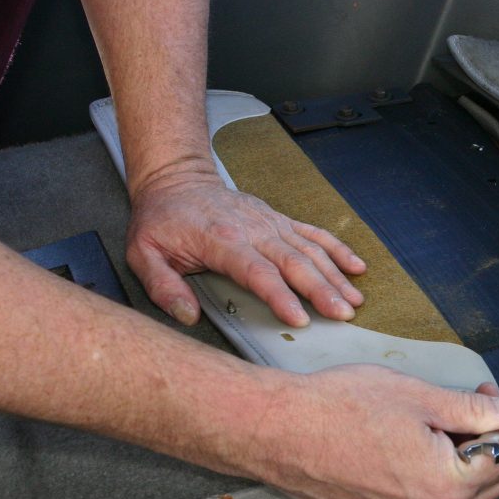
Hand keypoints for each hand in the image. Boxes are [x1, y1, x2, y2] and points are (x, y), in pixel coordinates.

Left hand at [126, 173, 365, 326]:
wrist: (175, 180)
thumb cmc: (160, 220)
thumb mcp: (141, 254)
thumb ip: (162, 287)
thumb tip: (187, 316)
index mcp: (221, 240)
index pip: (258, 271)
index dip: (281, 295)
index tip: (300, 318)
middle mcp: (253, 230)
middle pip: (295, 262)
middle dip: (322, 290)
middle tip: (343, 314)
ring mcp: (270, 223)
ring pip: (310, 250)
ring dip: (336, 275)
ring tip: (354, 301)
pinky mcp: (280, 220)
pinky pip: (314, 233)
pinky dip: (338, 250)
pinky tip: (357, 267)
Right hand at [246, 365, 498, 498]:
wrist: (278, 431)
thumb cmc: (337, 409)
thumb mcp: (420, 397)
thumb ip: (476, 410)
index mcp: (445, 486)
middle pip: (495, 480)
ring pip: (468, 492)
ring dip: (480, 453)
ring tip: (469, 412)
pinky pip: (438, 498)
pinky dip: (452, 469)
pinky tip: (441, 438)